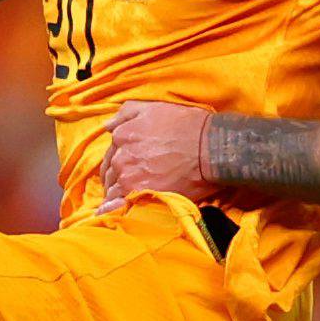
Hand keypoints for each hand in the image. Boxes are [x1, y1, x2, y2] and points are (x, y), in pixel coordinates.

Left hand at [98, 101, 212, 212]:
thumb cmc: (188, 126)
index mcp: (122, 135)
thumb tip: (108, 125)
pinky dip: (115, 208)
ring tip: (123, 198)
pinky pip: (119, 204)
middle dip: (115, 176)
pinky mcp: (140, 194)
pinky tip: (112, 212)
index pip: (112, 151)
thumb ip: (127, 113)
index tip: (126, 164)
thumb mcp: (155, 108)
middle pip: (110, 171)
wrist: (211, 148)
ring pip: (113, 188)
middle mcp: (121, 156)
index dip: (118, 158)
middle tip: (126, 182)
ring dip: (116, 192)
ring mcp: (129, 177)